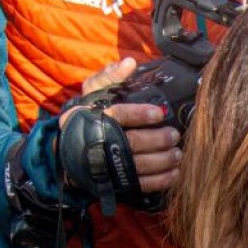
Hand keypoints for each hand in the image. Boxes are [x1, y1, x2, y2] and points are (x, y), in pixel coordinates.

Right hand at [60, 58, 182, 192]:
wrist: (70, 149)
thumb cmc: (89, 115)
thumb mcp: (93, 92)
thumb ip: (110, 77)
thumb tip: (130, 63)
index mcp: (94, 117)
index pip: (118, 115)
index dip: (140, 114)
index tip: (160, 113)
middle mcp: (98, 142)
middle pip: (131, 143)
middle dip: (158, 140)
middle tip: (174, 135)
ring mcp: (107, 165)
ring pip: (139, 166)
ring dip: (163, 160)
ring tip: (178, 153)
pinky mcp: (116, 182)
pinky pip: (142, 184)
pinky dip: (161, 180)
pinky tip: (175, 171)